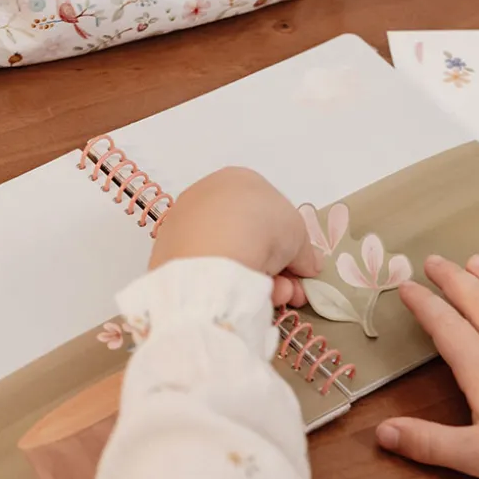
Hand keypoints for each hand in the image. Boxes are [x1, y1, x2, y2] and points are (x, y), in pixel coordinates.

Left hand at [149, 168, 320, 306]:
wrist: (214, 251)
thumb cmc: (263, 227)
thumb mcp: (300, 235)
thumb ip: (306, 251)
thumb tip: (310, 266)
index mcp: (238, 180)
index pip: (269, 213)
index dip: (290, 245)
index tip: (300, 269)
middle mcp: (207, 197)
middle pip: (251, 239)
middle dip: (277, 269)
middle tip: (292, 290)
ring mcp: (185, 226)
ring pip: (231, 258)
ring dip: (259, 281)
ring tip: (275, 296)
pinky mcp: (169, 255)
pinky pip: (209, 272)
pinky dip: (228, 286)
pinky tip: (245, 297)